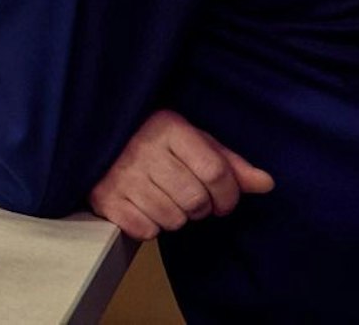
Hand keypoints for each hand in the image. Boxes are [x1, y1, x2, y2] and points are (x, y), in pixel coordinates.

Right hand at [88, 109, 273, 239]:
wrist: (92, 135)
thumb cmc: (150, 140)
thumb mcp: (191, 141)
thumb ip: (228, 163)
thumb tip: (266, 184)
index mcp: (169, 128)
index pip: (216, 173)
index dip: (228, 196)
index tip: (223, 202)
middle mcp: (143, 149)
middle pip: (195, 200)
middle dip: (199, 207)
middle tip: (187, 199)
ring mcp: (121, 174)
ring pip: (172, 219)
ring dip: (174, 217)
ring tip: (162, 200)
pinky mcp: (104, 197)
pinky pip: (145, 230)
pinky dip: (149, 226)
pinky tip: (142, 207)